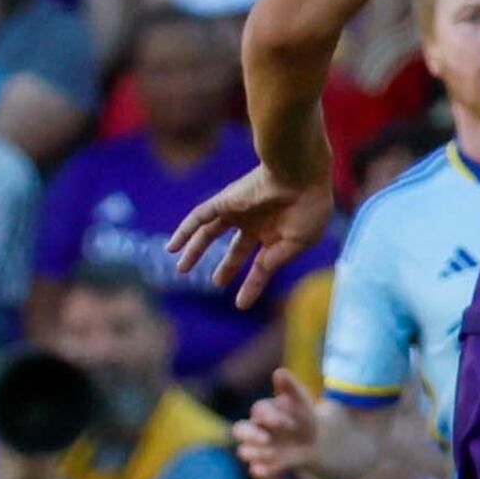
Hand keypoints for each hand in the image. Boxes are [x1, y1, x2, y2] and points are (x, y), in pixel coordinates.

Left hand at [170, 160, 334, 307]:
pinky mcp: (224, 201)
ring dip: (195, 250)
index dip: (253, 284)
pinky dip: (184, 232)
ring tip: (180, 268)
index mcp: (279, 233)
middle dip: (227, 266)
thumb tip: (260, 272)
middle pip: (236, 248)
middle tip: (216, 281)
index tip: (241, 304)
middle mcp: (257, 223)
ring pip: (210, 233)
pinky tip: (172, 248)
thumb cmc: (307, 207)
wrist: (299, 174)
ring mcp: (239, 212)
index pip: (262, 264)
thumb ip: (275, 260)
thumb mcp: (297, 243)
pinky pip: (199, 217)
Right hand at [234, 369, 323, 478]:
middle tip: (265, 439)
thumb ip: (290, 387)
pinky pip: (259, 468)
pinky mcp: (268, 464)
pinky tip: (262, 470)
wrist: (317, 439)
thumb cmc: (304, 415)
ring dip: (254, 453)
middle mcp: (257, 429)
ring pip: (245, 451)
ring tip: (271, 452)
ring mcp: (261, 448)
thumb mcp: (301, 400)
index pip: (258, 411)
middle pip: (240, 430)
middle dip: (249, 435)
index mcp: (264, 411)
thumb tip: (279, 372)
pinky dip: (260, 469)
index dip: (269, 416)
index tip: (285, 422)